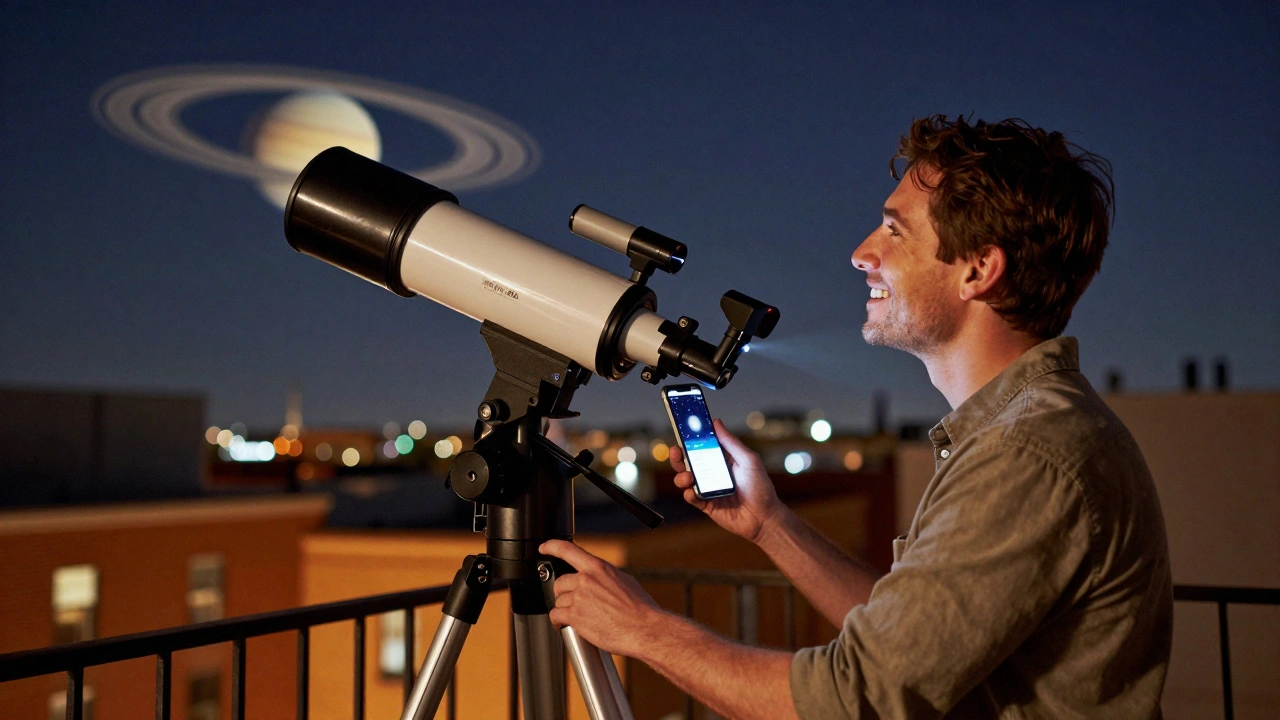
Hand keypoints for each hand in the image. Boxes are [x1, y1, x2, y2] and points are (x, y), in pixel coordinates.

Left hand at [538, 540, 662, 656]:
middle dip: (564, 593)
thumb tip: (601, 580)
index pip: (568, 550)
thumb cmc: (640, 608)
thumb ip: (606, 577)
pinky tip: (563, 624)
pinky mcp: (575, 616)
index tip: (544, 548)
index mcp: (598, 568)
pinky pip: (556, 615)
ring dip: (564, 609)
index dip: (552, 546)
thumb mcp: (625, 581)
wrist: (643, 628)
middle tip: (574, 602)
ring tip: (578, 617)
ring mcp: (579, 597)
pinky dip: (557, 621)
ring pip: (558, 601)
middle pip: (560, 582)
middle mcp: (586, 580)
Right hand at [669, 418, 782, 543]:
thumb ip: (731, 442)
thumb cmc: (760, 487)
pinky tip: (692, 492)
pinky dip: (688, 493)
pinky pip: (691, 497)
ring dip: (681, 476)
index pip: (701, 446)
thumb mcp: (748, 460)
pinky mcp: (706, 504)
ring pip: (685, 479)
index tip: (681, 431)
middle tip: (676, 452)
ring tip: (688, 476)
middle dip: (678, 456)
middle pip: (687, 461)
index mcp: (721, 459)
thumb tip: (716, 422)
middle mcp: (712, 472)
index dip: (690, 439)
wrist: (764, 517)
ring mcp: (707, 488)